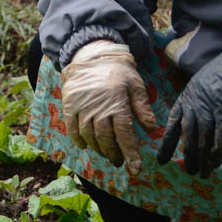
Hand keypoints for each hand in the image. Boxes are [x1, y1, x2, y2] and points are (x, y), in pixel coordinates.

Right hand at [59, 40, 161, 172]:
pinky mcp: (69, 105)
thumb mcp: (135, 85)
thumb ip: (142, 107)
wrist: (92, 54)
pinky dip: (78, 140)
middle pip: (106, 139)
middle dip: (114, 154)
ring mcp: (82, 107)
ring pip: (89, 136)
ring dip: (98, 149)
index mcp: (117, 103)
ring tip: (105, 153)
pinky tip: (85, 146)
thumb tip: (152, 129)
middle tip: (119, 161)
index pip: (125, 134)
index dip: (131, 153)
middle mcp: (98, 108)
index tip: (136, 167)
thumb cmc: (118, 71)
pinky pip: (72, 128)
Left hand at [156, 41, 221, 173]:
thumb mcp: (203, 86)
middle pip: (187, 136)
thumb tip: (199, 125)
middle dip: (188, 156)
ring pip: (202, 140)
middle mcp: (195, 105)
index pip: (173, 124)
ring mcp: (209, 108)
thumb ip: (198, 103)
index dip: (167, 144)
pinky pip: (219, 136)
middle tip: (189, 172)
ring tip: (203, 174)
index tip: (161, 160)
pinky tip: (216, 162)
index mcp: (187, 98)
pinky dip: (217, 151)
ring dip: (202, 159)